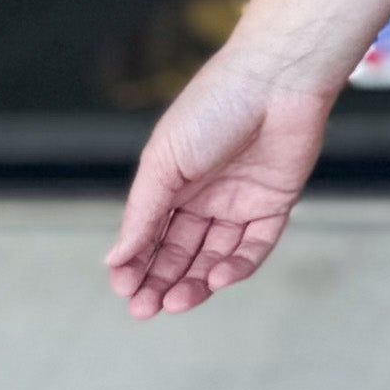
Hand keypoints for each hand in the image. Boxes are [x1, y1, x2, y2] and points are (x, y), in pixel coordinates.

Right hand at [106, 48, 336, 315]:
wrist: (275, 80)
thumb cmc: (213, 108)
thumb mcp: (164, 162)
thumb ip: (142, 214)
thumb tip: (113, 258)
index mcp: (171, 181)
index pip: (149, 234)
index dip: (135, 264)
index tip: (123, 289)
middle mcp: (204, 195)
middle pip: (179, 252)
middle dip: (161, 281)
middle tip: (145, 309)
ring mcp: (239, 202)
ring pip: (214, 255)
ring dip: (195, 281)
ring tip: (177, 301)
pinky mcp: (275, 204)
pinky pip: (254, 245)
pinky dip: (236, 266)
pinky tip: (217, 278)